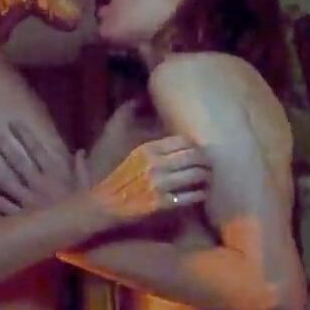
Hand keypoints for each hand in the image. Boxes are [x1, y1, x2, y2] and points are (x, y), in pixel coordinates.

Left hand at [0, 122, 82, 215]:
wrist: (80, 233)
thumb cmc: (85, 212)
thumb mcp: (89, 189)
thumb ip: (82, 170)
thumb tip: (80, 151)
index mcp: (56, 175)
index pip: (38, 151)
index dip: (25, 136)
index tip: (12, 123)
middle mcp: (39, 185)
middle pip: (17, 162)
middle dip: (1, 145)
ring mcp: (27, 202)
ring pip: (5, 181)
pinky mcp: (20, 219)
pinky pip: (1, 206)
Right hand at [87, 136, 209, 222]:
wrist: (100, 206)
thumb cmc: (111, 177)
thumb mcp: (120, 147)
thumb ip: (137, 130)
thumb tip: (141, 104)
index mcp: (147, 149)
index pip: (183, 141)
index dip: (195, 146)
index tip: (199, 151)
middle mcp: (155, 164)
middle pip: (193, 156)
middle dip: (205, 160)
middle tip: (209, 165)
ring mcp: (159, 185)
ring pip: (195, 175)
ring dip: (206, 176)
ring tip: (208, 178)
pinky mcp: (161, 204)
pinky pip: (189, 197)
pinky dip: (199, 195)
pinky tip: (201, 194)